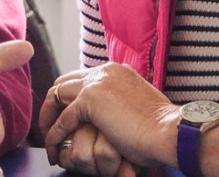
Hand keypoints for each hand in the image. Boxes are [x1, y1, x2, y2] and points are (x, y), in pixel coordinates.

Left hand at [42, 63, 181, 169]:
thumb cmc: (159, 127)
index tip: (63, 117)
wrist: (170, 131)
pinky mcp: (91, 101)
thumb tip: (107, 116)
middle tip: (49, 127)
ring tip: (48, 139)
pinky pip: (63, 119)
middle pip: (63, 82)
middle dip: (52, 105)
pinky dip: (55, 135)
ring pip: (56, 96)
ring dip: (48, 119)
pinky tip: (55, 149)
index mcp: (115, 71)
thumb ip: (117, 103)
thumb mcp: (135, 105)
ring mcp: (96, 83)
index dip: (67, 98)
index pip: (80, 78)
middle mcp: (104, 71)